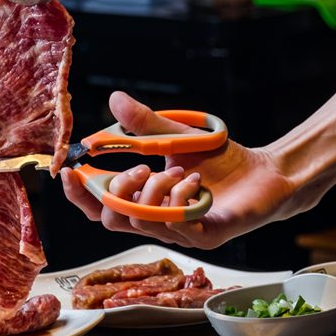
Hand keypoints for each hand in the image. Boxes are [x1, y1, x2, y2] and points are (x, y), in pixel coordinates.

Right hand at [61, 91, 296, 248]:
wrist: (266, 172)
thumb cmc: (221, 160)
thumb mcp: (176, 136)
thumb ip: (144, 124)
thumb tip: (114, 98)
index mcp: (145, 201)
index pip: (100, 206)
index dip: (80, 193)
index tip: (69, 169)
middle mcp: (157, 222)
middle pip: (112, 220)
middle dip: (118, 190)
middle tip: (141, 167)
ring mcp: (181, 233)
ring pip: (143, 222)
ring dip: (154, 191)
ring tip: (176, 169)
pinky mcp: (206, 237)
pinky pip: (178, 224)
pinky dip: (180, 199)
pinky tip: (195, 181)